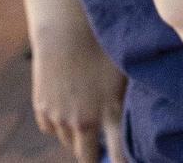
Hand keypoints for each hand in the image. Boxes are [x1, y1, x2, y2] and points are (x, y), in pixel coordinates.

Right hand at [28, 17, 124, 161]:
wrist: (66, 31)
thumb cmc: (104, 47)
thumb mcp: (125, 73)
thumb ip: (129, 100)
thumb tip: (140, 118)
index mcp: (111, 113)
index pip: (119, 156)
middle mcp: (84, 121)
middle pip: (88, 157)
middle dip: (95, 156)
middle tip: (101, 148)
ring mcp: (60, 119)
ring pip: (69, 142)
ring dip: (78, 136)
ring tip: (86, 116)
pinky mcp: (43, 112)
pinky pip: (52, 129)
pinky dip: (59, 124)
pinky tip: (67, 105)